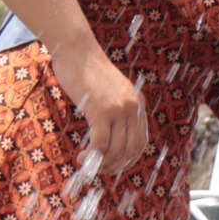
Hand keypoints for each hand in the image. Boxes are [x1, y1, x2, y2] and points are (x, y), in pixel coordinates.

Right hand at [52, 39, 148, 174]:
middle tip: (98, 170)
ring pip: (116, 150)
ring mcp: (118, 110)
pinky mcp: (101, 111)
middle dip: (115, 165)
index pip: (141, 142)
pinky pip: (101, 144)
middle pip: (131, 150)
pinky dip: (92, 156)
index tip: (112, 165)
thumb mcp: (110, 91)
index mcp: (137, 104)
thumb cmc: (87, 70)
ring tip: (87, 164)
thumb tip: (108, 136)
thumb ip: (115, 110)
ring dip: (102, 164)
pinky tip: (83, 158)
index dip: (127, 159)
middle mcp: (132, 108)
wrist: (77, 50)